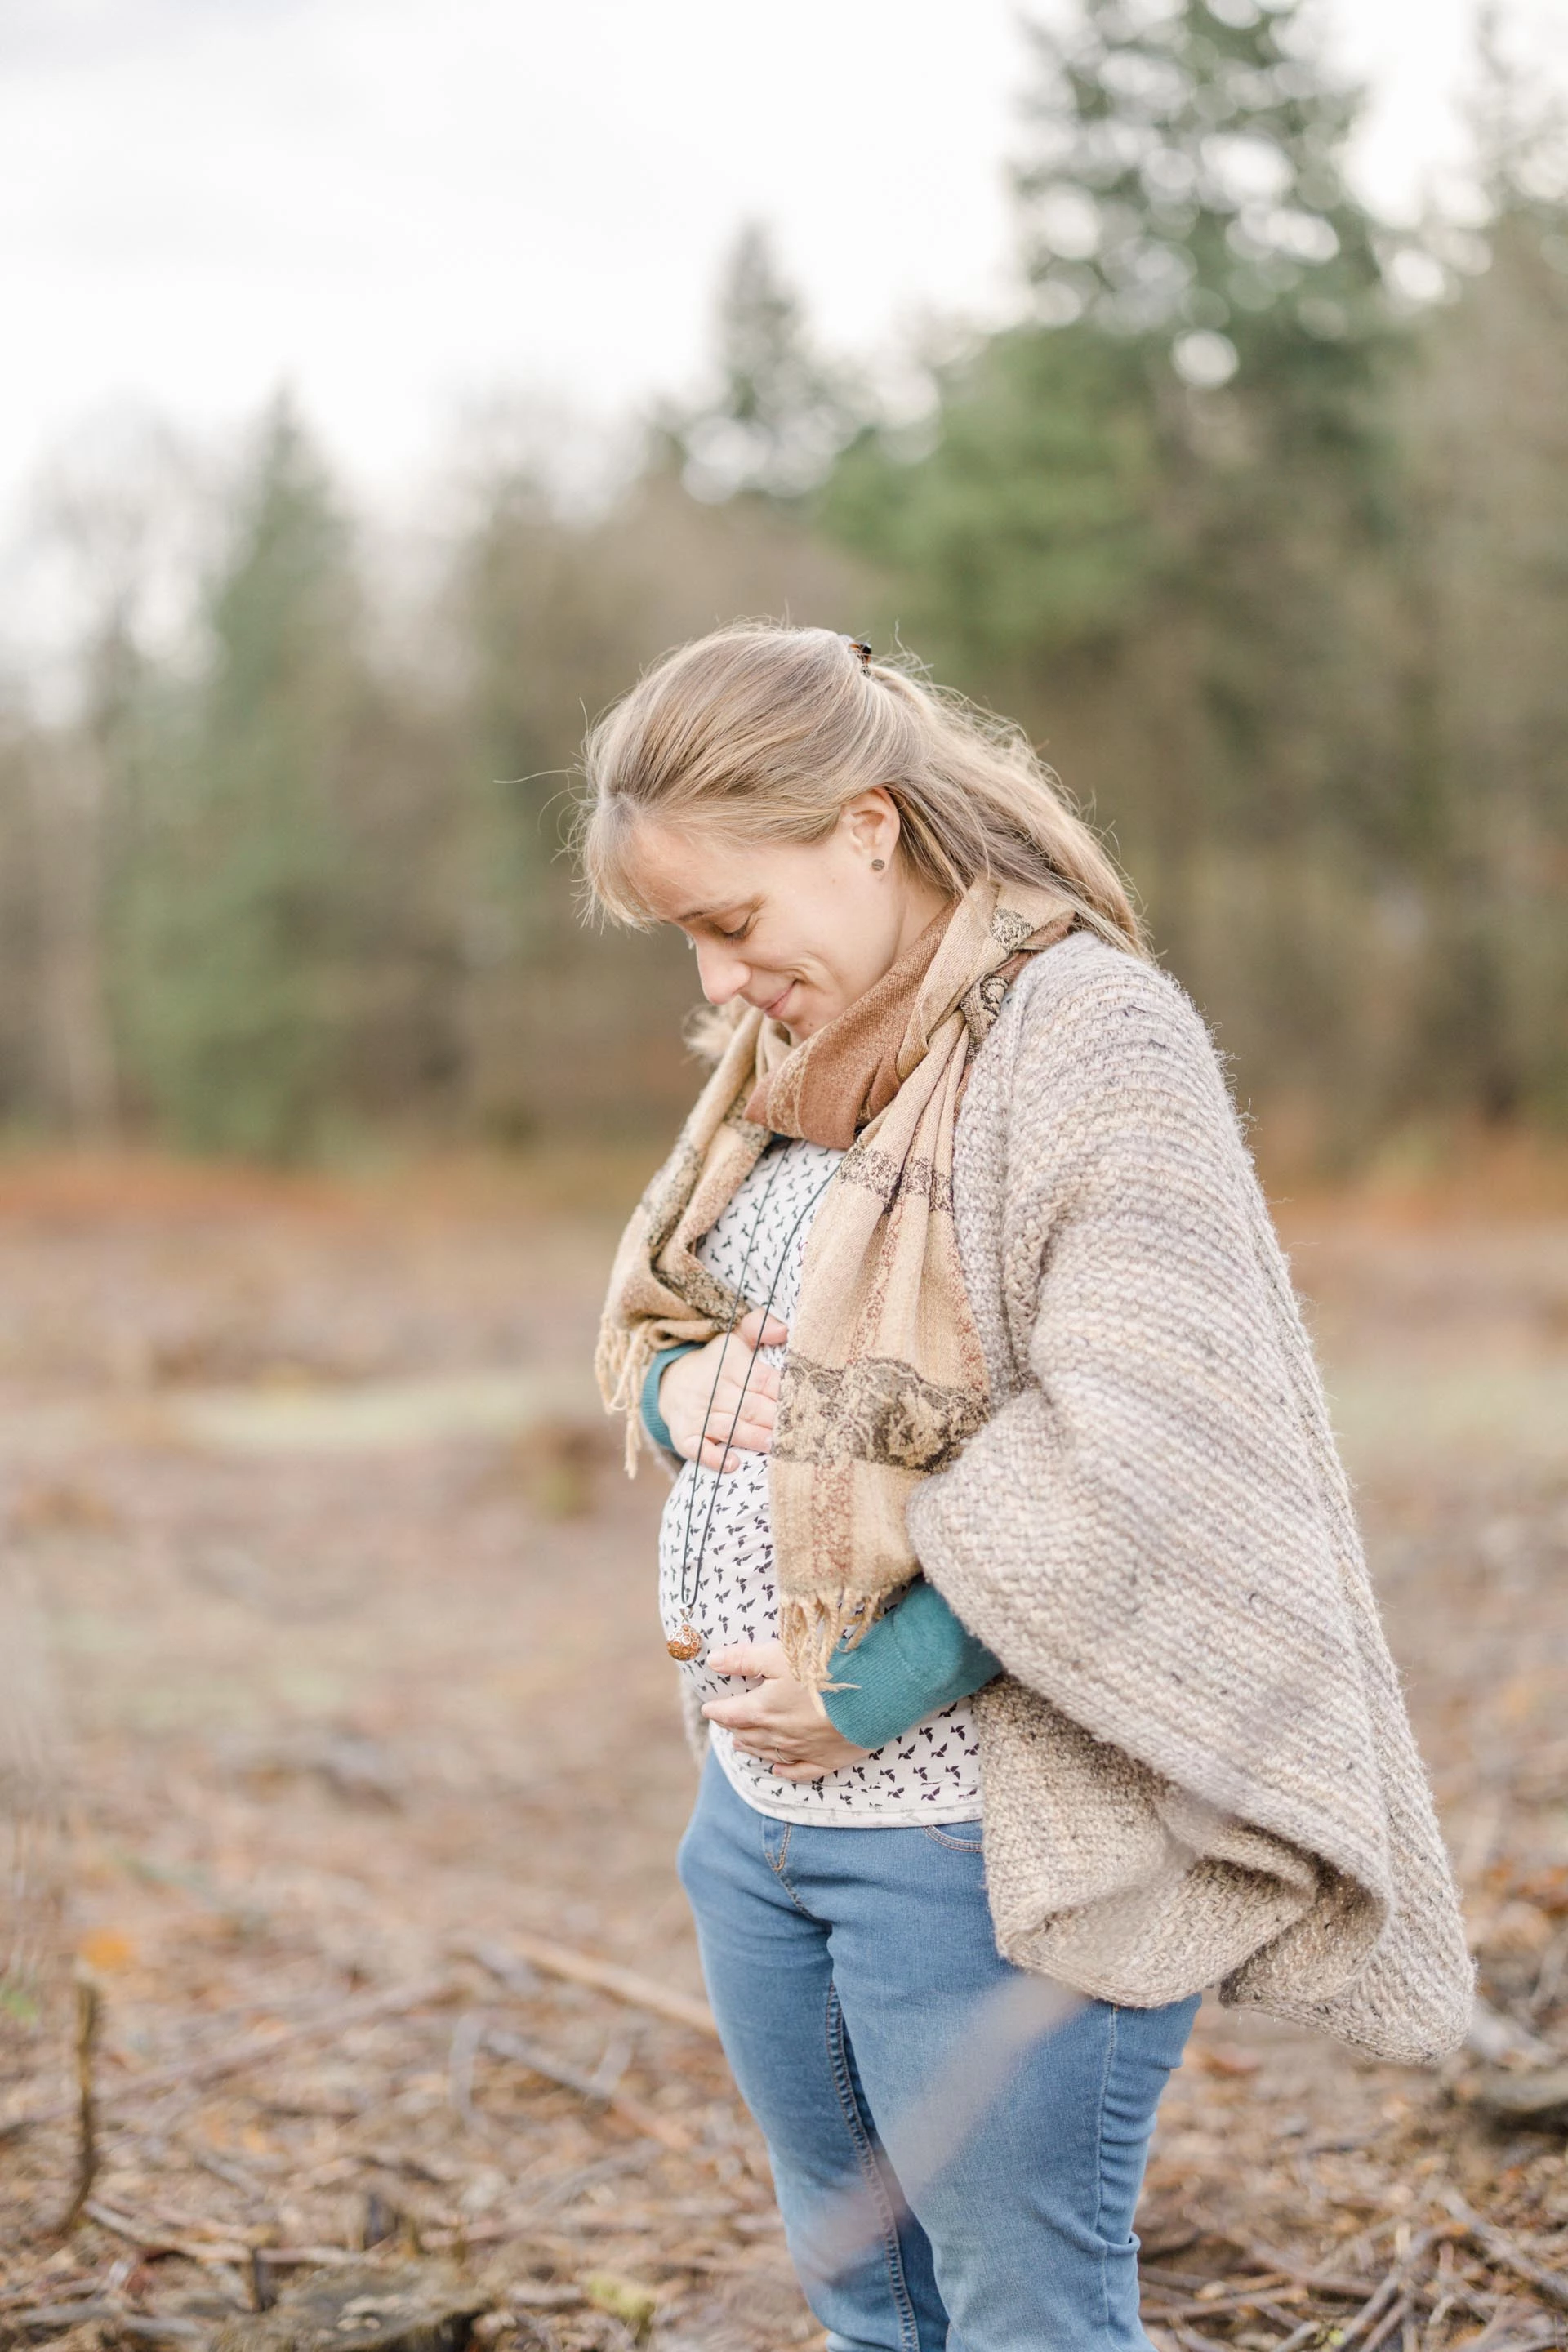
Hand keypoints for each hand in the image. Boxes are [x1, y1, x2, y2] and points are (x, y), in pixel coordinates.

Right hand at [660, 1307, 788, 1470]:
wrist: (670, 1384)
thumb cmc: (716, 1365)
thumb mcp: (734, 1340)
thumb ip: (759, 1327)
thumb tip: (784, 1330)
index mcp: (730, 1365)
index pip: (763, 1380)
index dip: (783, 1393)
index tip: (807, 1404)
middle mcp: (714, 1389)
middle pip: (750, 1406)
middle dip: (775, 1420)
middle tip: (800, 1432)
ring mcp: (699, 1415)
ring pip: (730, 1427)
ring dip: (753, 1437)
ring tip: (774, 1446)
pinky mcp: (685, 1436)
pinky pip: (698, 1449)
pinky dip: (713, 1458)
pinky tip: (732, 1464)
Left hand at [701, 1640, 872, 1781]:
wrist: (873, 1693)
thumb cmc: (824, 1667)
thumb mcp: (779, 1654)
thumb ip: (744, 1659)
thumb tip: (713, 1661)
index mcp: (763, 1709)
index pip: (731, 1713)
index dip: (717, 1710)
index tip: (709, 1708)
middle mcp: (779, 1734)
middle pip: (748, 1734)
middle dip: (734, 1729)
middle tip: (725, 1726)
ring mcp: (803, 1749)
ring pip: (770, 1753)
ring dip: (753, 1748)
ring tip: (740, 1745)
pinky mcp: (828, 1758)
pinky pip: (801, 1770)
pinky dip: (786, 1771)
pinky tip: (779, 1771)